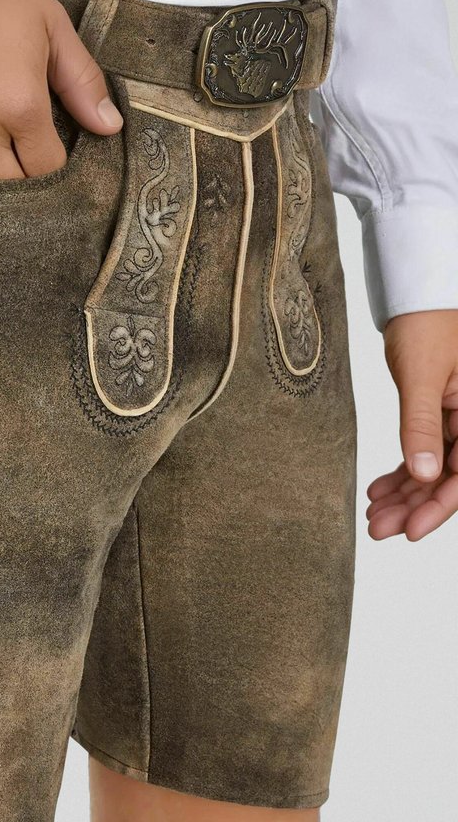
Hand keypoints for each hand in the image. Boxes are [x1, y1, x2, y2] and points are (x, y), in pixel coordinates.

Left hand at [367, 309, 457, 540]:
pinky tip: (379, 489)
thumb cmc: (426, 320)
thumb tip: (423, 475)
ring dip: (405, 494)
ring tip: (372, 514)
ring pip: (434, 468)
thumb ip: (421, 425)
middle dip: (414, 506)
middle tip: (378, 528)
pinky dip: (403, 471)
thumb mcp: (422, 375)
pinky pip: (424, 451)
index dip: (439, 507)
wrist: (417, 290)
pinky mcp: (440, 412)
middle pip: (449, 477)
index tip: (410, 531)